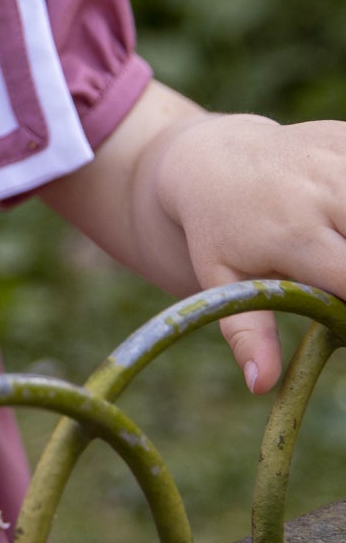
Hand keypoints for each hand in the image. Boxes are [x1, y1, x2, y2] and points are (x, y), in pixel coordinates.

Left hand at [152, 112, 345, 393]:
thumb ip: (247, 331)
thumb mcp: (221, 282)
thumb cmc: (219, 232)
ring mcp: (338, 157)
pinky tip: (340, 227)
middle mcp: (321, 191)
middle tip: (338, 278)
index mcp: (292, 234)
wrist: (211, 160)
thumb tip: (262, 384)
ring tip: (336, 254)